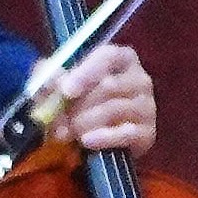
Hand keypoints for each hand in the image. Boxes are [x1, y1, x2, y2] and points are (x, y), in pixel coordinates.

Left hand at [17, 44, 158, 157]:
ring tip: (68, 132)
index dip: (86, 72)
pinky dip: (104, 138)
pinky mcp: (148, 132)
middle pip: (110, 86)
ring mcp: (147, 106)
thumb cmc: (76, 102)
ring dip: (85, 123)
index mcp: (121, 58)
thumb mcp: (56, 86)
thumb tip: (54, 79)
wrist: (90, 137)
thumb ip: (50, 77)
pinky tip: (87, 141)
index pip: (108, 56)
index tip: (66, 91)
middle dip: (79, 105)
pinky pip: (127, 133)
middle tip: (59, 119)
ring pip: (114, 110)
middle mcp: (140, 79)